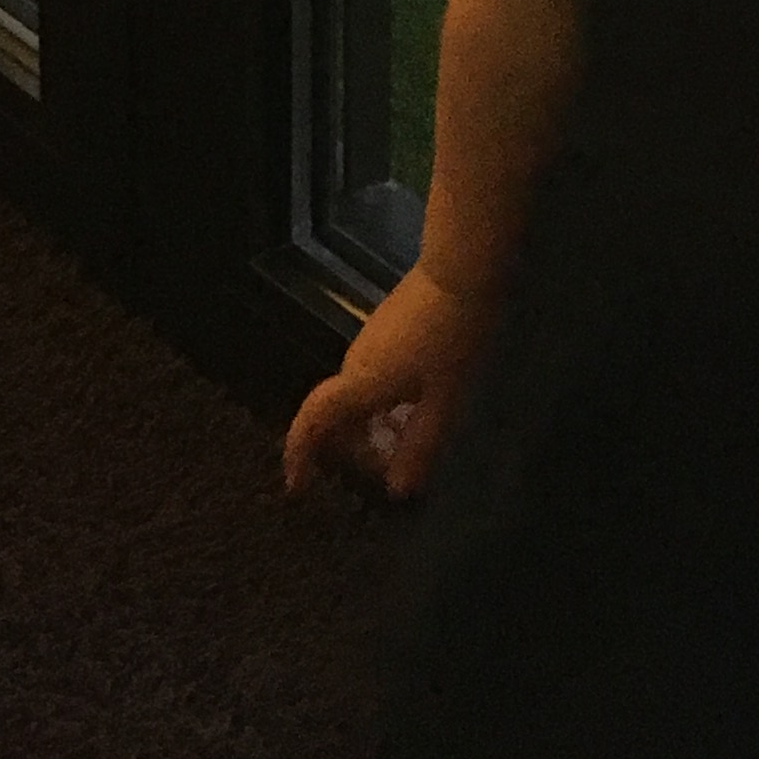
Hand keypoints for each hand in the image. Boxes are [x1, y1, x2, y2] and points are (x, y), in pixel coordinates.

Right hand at [281, 262, 494, 501]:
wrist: (461, 268)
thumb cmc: (453, 337)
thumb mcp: (444, 399)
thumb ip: (420, 445)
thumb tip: (396, 490)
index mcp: (361, 383)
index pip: (313, 420)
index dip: (299, 453)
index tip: (297, 485)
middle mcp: (355, 362)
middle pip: (338, 414)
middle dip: (355, 446)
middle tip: (386, 467)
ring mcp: (369, 340)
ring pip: (358, 395)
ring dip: (374, 423)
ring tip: (408, 439)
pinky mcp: (386, 326)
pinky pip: (372, 376)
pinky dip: (384, 400)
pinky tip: (417, 403)